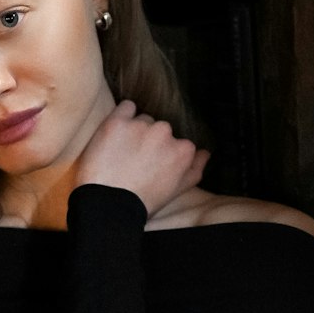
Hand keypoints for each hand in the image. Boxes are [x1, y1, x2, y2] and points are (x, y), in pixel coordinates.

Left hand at [75, 100, 207, 216]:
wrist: (108, 205)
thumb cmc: (142, 201)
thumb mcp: (177, 190)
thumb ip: (195, 169)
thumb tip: (205, 153)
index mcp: (183, 150)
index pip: (177, 142)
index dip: (162, 153)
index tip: (151, 164)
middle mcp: (166, 133)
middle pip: (160, 129)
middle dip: (149, 140)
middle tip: (134, 160)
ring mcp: (142, 126)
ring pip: (142, 119)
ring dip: (135, 130)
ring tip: (121, 152)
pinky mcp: (118, 122)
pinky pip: (126, 107)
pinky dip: (123, 115)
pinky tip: (116, 132)